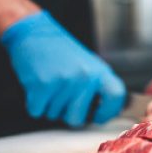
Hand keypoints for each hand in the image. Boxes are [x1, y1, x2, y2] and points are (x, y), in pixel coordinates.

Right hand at [1, 10, 124, 126]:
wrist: (35, 34)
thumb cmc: (63, 54)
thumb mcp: (89, 66)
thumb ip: (99, 87)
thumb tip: (110, 112)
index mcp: (99, 72)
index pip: (116, 96)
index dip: (108, 112)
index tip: (97, 116)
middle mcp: (85, 77)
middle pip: (77, 119)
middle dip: (67, 115)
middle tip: (63, 99)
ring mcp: (64, 81)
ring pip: (54, 115)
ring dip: (50, 106)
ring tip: (50, 85)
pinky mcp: (42, 85)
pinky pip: (37, 111)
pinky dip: (35, 104)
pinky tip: (38, 86)